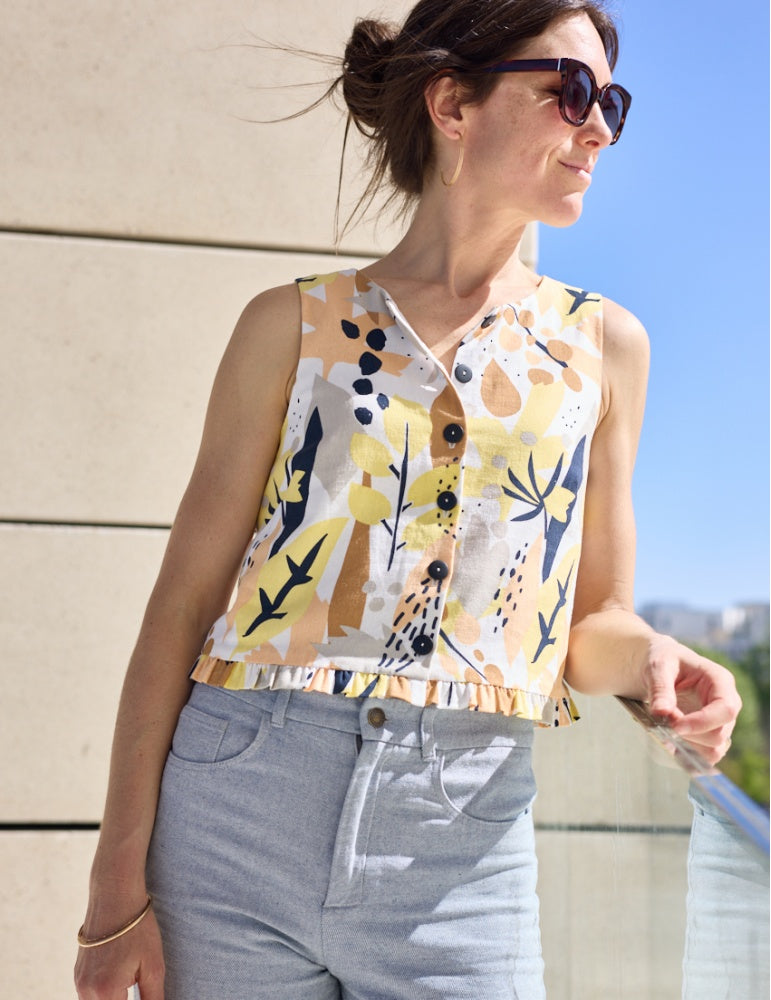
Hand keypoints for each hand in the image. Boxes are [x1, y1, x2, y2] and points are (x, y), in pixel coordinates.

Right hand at [74, 905, 163, 999]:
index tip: (140, 987)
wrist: (115, 895)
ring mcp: (79, 981)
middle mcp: (86, 991)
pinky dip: (104, 995)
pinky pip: (89, 996)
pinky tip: (120, 978)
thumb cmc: (137, 928)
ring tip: (130, 980)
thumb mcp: (153, 966)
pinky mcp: (78, 973)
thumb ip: (153, 998)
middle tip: (136, 982)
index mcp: (106, 991)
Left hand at [643, 634, 741, 765]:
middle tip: (663, 722)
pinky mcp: (708, 736)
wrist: (660, 668)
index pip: (725, 709)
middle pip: (719, 735)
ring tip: (665, 730)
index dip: (702, 722)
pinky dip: (686, 755)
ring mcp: (719, 723)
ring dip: (687, 747)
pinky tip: (668, 743)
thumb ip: (660, 688)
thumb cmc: (663, 661)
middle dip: (689, 734)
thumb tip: (661, 712)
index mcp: (720, 682)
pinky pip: (704, 756)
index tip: (674, 726)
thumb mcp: (657, 666)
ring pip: (714, 750)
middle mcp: (726, 705)